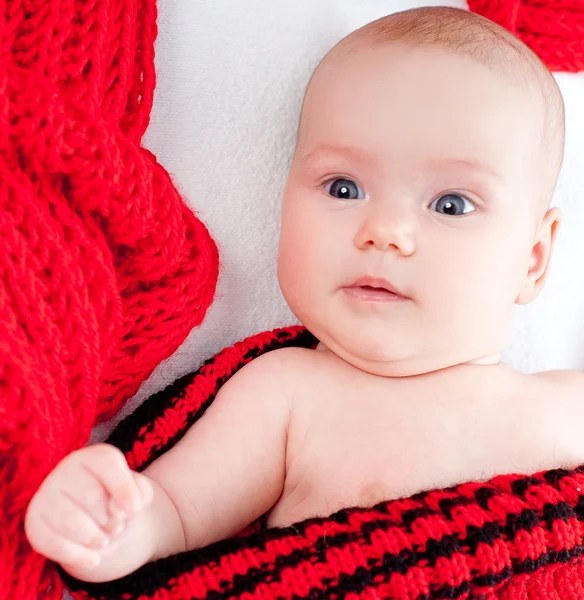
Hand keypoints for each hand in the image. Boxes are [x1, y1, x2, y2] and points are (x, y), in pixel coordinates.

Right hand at [25, 443, 152, 574]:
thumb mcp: (137, 492)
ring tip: (105, 540)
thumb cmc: (119, 502)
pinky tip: (93, 559)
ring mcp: (46, 494)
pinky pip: (52, 542)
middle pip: (91, 496)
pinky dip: (77, 555)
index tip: (135, 509)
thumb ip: (138, 493)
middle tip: (117, 527)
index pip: (107, 463)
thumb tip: (123, 508)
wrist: (99, 522)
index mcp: (93, 457)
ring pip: (70, 520)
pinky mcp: (34, 521)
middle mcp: (65, 469)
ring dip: (95, 537)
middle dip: (111, 520)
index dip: (124, 487)